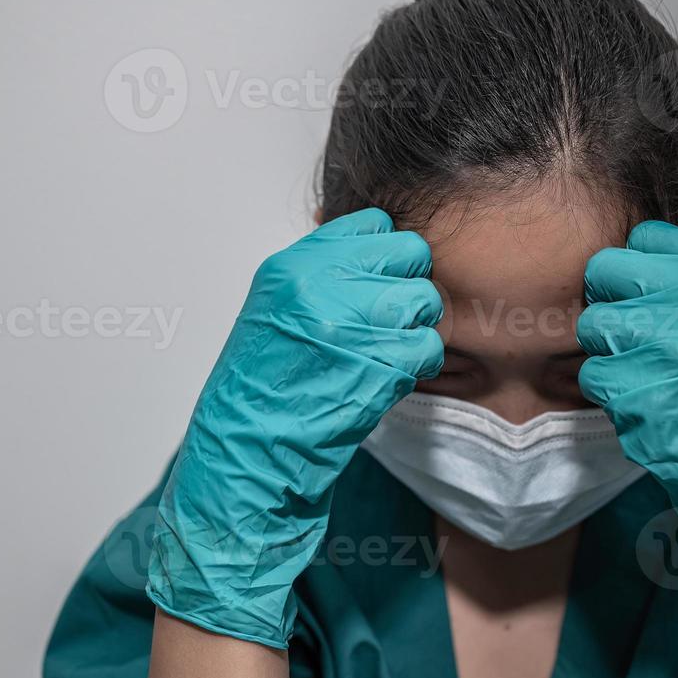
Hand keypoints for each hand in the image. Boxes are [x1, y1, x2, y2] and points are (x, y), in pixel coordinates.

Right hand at [147, 208, 444, 647]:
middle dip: (409, 288)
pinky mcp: (379, 364)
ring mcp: (352, 323)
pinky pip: (429, 346)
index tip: (377, 283)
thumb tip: (376, 262)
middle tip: (389, 323)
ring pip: (425, 301)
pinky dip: (418, 366)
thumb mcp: (275, 312)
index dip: (385, 256)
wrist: (248, 452)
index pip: (373, 225)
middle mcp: (321, 286)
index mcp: (292, 267)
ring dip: (416, 329)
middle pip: (410, 255)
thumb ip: (322, 279)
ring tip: (386, 356)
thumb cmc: (260, 392)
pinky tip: (388, 381)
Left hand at [576, 221, 677, 677]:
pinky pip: (594, 377)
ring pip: (593, 327)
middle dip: (614, 303)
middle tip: (641, 336)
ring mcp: (662, 349)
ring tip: (655, 376)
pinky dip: (614, 394)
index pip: (647, 237)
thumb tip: (641, 243)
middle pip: (605, 272)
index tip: (650, 292)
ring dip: (613, 353)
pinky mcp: (634, 393)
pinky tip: (652, 405)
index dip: (639, 267)